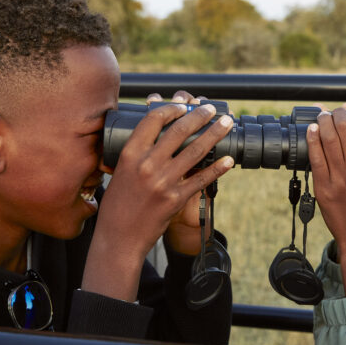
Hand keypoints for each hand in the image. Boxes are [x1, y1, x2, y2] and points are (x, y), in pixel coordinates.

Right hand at [83, 95, 233, 299]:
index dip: (171, 109)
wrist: (119, 238)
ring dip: (215, 134)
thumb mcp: (118, 174)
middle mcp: (147, 165)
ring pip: (195, 151)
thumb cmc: (117, 206)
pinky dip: (218, 168)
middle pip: (179, 131)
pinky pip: (201, 179)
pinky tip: (228, 160)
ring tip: (226, 123)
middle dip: (199, 116)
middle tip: (211, 109)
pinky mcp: (176, 199)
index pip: (153, 120)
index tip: (183, 106)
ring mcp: (163, 182)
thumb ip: (133, 155)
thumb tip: (147, 137)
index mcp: (130, 155)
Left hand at [306, 106, 345, 296]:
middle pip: (344, 126)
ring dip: (324, 121)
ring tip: (323, 116)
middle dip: (339, 113)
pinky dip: (312, 139)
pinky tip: (312, 131)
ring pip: (327, 137)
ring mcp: (338, 178)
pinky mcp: (322, 187)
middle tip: (337, 112)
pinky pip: (314, 156)